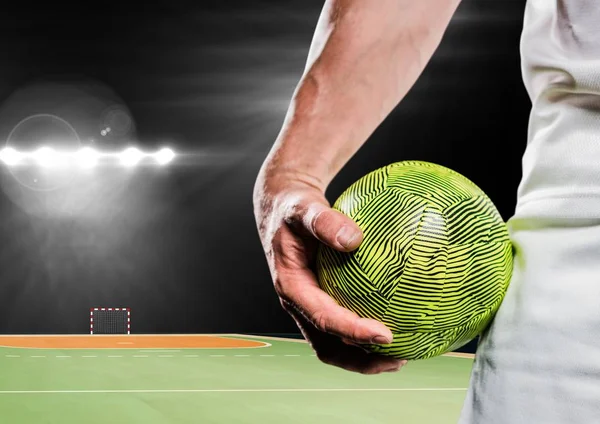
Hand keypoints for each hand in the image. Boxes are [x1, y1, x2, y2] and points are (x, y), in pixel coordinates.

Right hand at [254, 180, 405, 373]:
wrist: (281, 209)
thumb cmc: (292, 208)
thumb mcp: (302, 208)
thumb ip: (323, 221)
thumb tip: (353, 239)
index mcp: (292, 287)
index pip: (323, 318)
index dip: (353, 332)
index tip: (386, 335)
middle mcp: (299, 303)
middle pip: (327, 346)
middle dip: (361, 360)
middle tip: (398, 359)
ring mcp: (309, 305)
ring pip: (334, 344)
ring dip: (364, 357)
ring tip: (401, 357)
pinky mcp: (320, 300)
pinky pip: (342, 325)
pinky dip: (364, 336)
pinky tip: (394, 324)